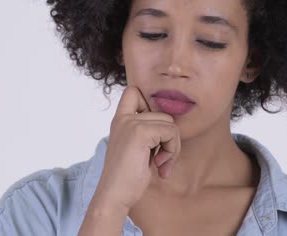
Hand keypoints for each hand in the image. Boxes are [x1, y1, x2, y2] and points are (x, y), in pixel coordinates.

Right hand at [93, 85, 180, 212]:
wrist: (114, 195)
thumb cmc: (127, 178)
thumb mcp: (138, 149)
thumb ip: (148, 133)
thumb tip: (172, 124)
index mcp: (120, 121)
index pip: (133, 92)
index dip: (149, 106)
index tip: (152, 134)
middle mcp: (124, 118)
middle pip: (163, 114)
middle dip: (169, 138)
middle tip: (161, 160)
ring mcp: (131, 123)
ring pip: (170, 123)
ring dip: (172, 147)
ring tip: (160, 164)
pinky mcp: (140, 132)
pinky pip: (171, 132)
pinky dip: (172, 151)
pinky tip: (159, 166)